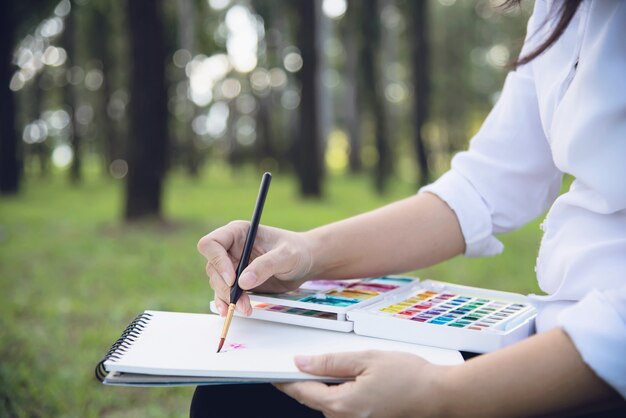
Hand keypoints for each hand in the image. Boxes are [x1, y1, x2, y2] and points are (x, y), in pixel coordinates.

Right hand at [197, 221, 313, 315]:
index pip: (212, 244)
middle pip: (213, 267)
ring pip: (217, 283)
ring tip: (245, 308)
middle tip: (240, 300)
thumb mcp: (286, 255)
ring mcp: (233, 265)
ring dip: (228, 298)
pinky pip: (224, 293)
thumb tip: (243, 281)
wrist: (305, 263)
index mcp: (238, 232)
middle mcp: (231, 248)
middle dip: (225, 287)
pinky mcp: (237, 281)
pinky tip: (232, 311)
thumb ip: (266, 265)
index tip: (232, 279)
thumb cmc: (297, 251)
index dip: (217, 261)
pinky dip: (226, 303)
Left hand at [275, 350, 447, 417]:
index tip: (274, 370)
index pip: (303, 391)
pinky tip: (358, 380)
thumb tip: (302, 363)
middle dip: (310, 379)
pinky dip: (343, 393)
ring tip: (347, 366)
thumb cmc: (410, 377)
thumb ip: (331, 363)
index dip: (286, 379)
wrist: (441, 396)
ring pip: (331, 403)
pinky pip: (345, 408)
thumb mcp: (366, 359)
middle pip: (316, 398)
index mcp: (343, 405)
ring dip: (330, 386)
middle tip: (309, 358)